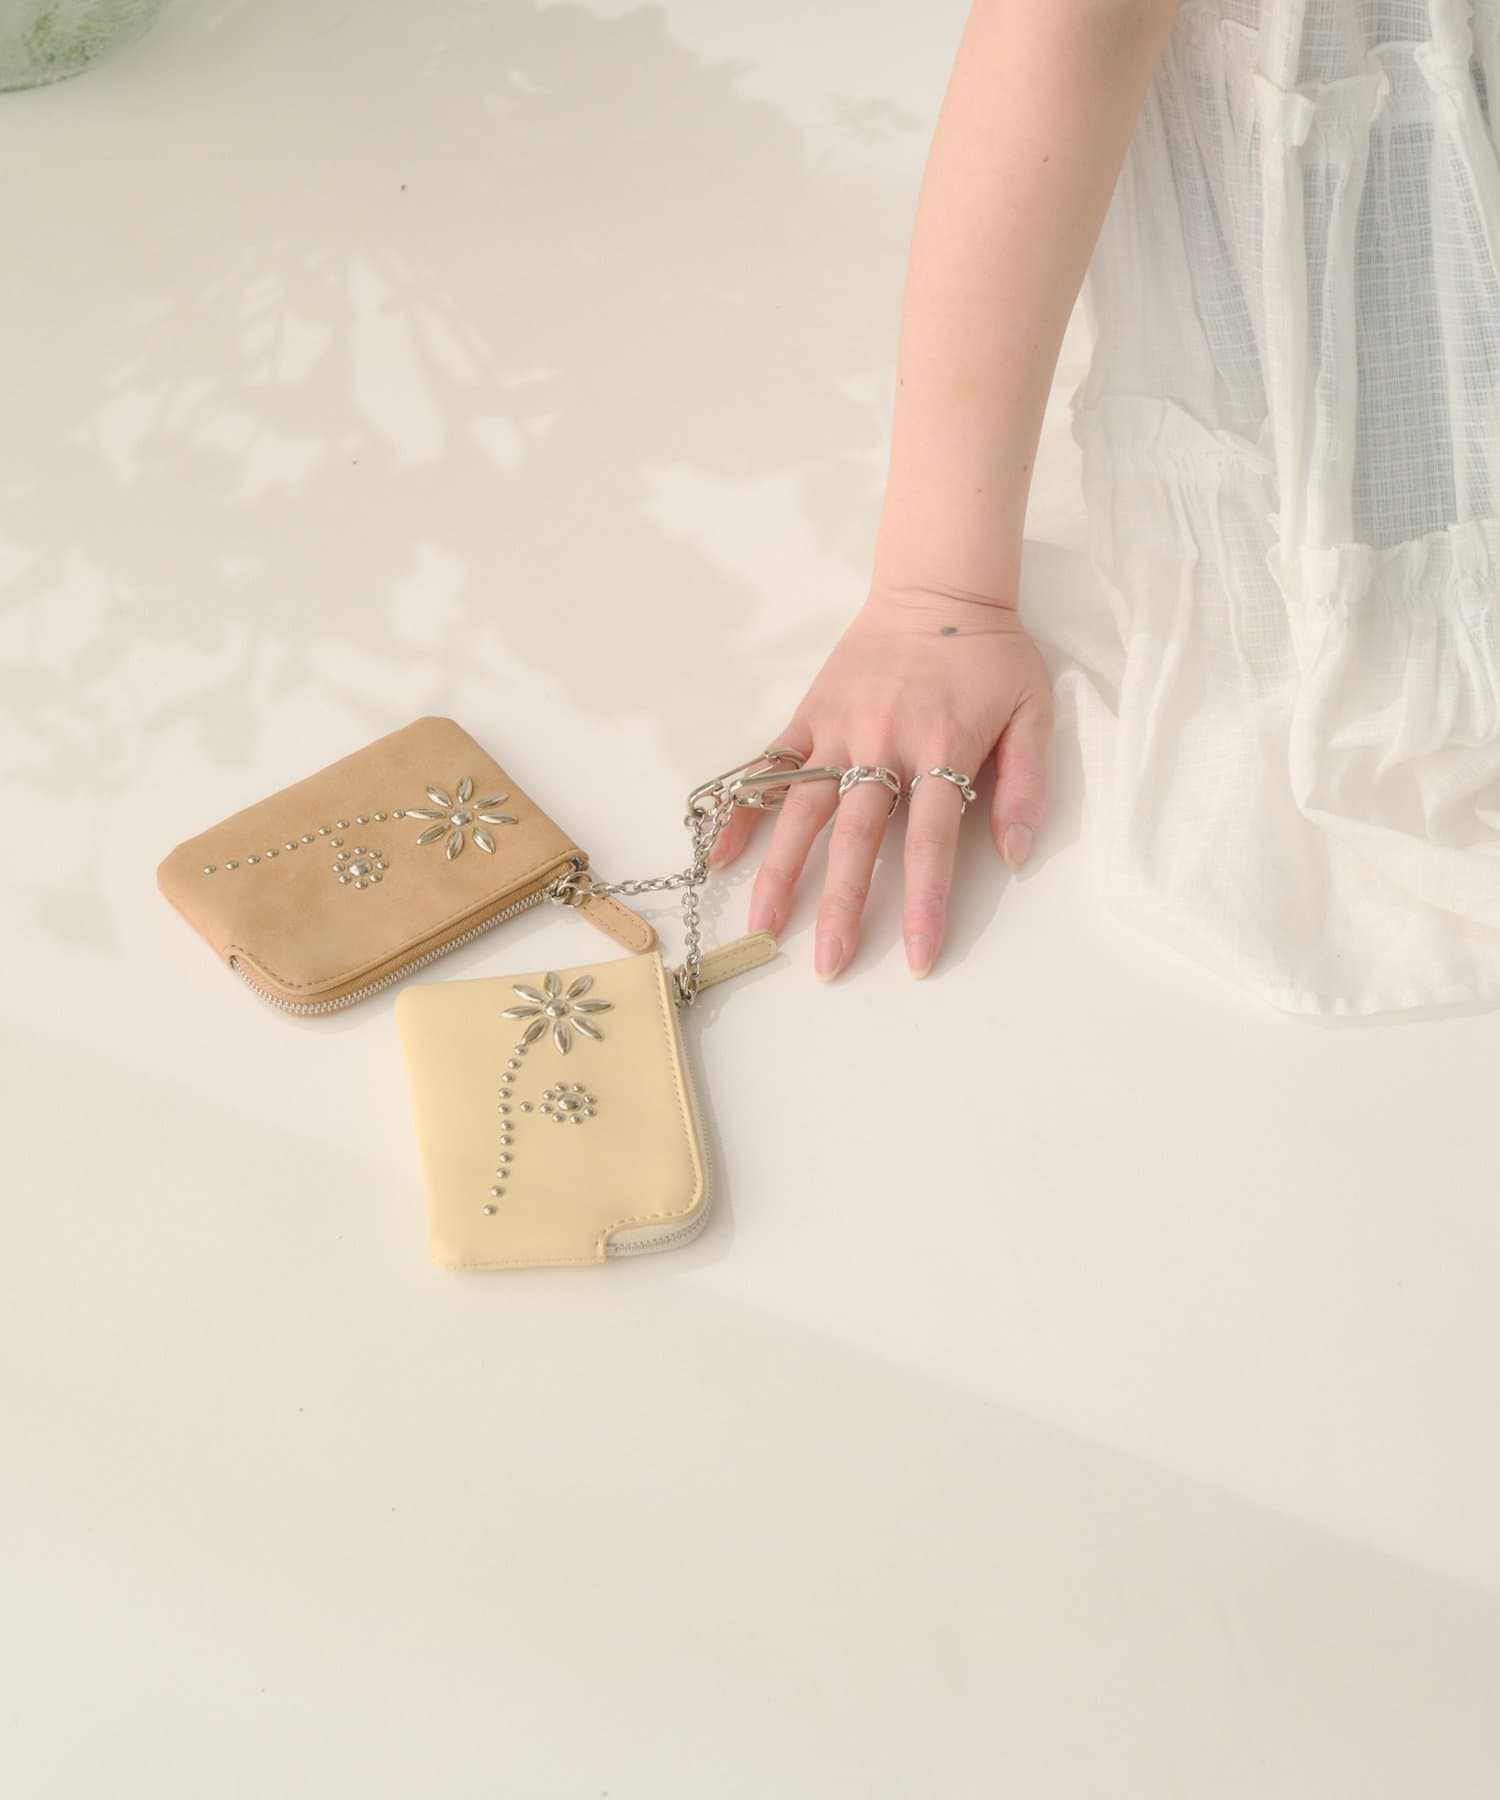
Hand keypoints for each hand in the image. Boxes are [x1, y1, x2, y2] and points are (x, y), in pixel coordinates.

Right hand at [710, 584, 1053, 977]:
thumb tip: (1016, 855)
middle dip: (842, 906)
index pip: (931, 841)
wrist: (938, 587)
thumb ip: (1028, 783)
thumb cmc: (992, 654)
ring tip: (762, 927)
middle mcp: (882, 743)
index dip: (925, 903)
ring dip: (782, 871)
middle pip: (857, 838)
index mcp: (941, 747)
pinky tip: (722, 856)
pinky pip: (769, 766)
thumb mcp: (1035, 709)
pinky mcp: (809, 714)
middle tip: (828, 964)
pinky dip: (744, 809)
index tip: (916, 959)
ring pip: (803, 810)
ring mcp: (838, 729)